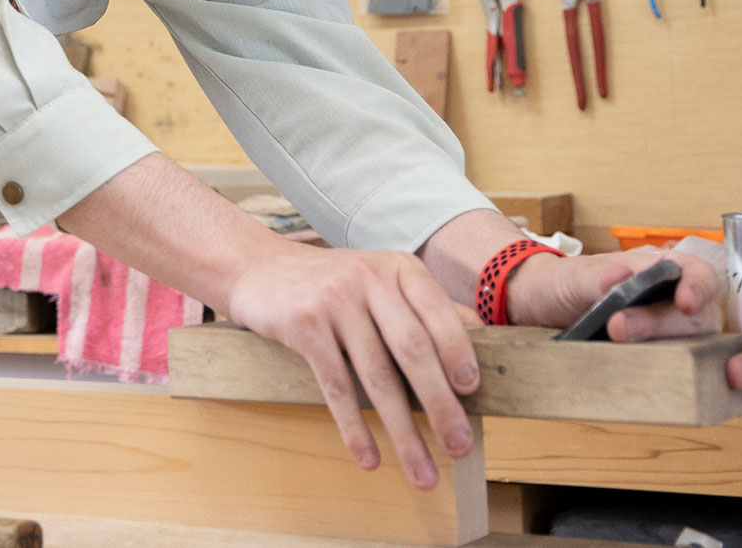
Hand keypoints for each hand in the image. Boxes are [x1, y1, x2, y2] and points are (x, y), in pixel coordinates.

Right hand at [221, 240, 479, 490]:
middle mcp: (370, 279)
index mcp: (399, 269)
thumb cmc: (332, 284)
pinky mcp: (304, 325)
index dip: (458, 354)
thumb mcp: (381, 280)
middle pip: (413, 350)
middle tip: (459, 447)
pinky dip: (355, 428)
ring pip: (377, 377)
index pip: (438, 313)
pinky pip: (337, 386)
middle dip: (440, 405)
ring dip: (403, 433)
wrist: (260, 269)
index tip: (473, 393)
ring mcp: (335, 301)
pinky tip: (369, 458)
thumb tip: (482, 337)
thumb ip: (424, 306)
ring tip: (422, 473)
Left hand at [508, 246, 741, 413]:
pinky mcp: (695, 377)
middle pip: (707, 317)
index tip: (684, 301)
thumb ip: (596, 278)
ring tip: (734, 378)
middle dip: (677, 329)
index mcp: (668, 273)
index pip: (699, 274)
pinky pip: (736, 386)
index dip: (699, 286)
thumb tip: (615, 281)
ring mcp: (696, 343)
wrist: (545, 310)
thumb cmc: (570, 287)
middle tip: (633, 336)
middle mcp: (689, 308)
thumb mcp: (577, 277)